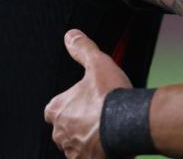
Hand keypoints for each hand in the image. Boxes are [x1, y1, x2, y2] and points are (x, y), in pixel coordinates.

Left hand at [44, 30, 132, 158]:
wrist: (128, 124)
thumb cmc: (110, 97)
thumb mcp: (97, 63)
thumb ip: (82, 49)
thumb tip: (71, 36)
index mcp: (57, 109)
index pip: (54, 110)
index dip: (68, 106)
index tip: (82, 103)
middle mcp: (60, 133)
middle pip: (64, 129)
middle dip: (78, 124)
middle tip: (97, 116)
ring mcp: (73, 151)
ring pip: (76, 145)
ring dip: (87, 140)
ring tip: (106, 130)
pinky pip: (88, 158)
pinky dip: (97, 153)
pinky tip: (110, 144)